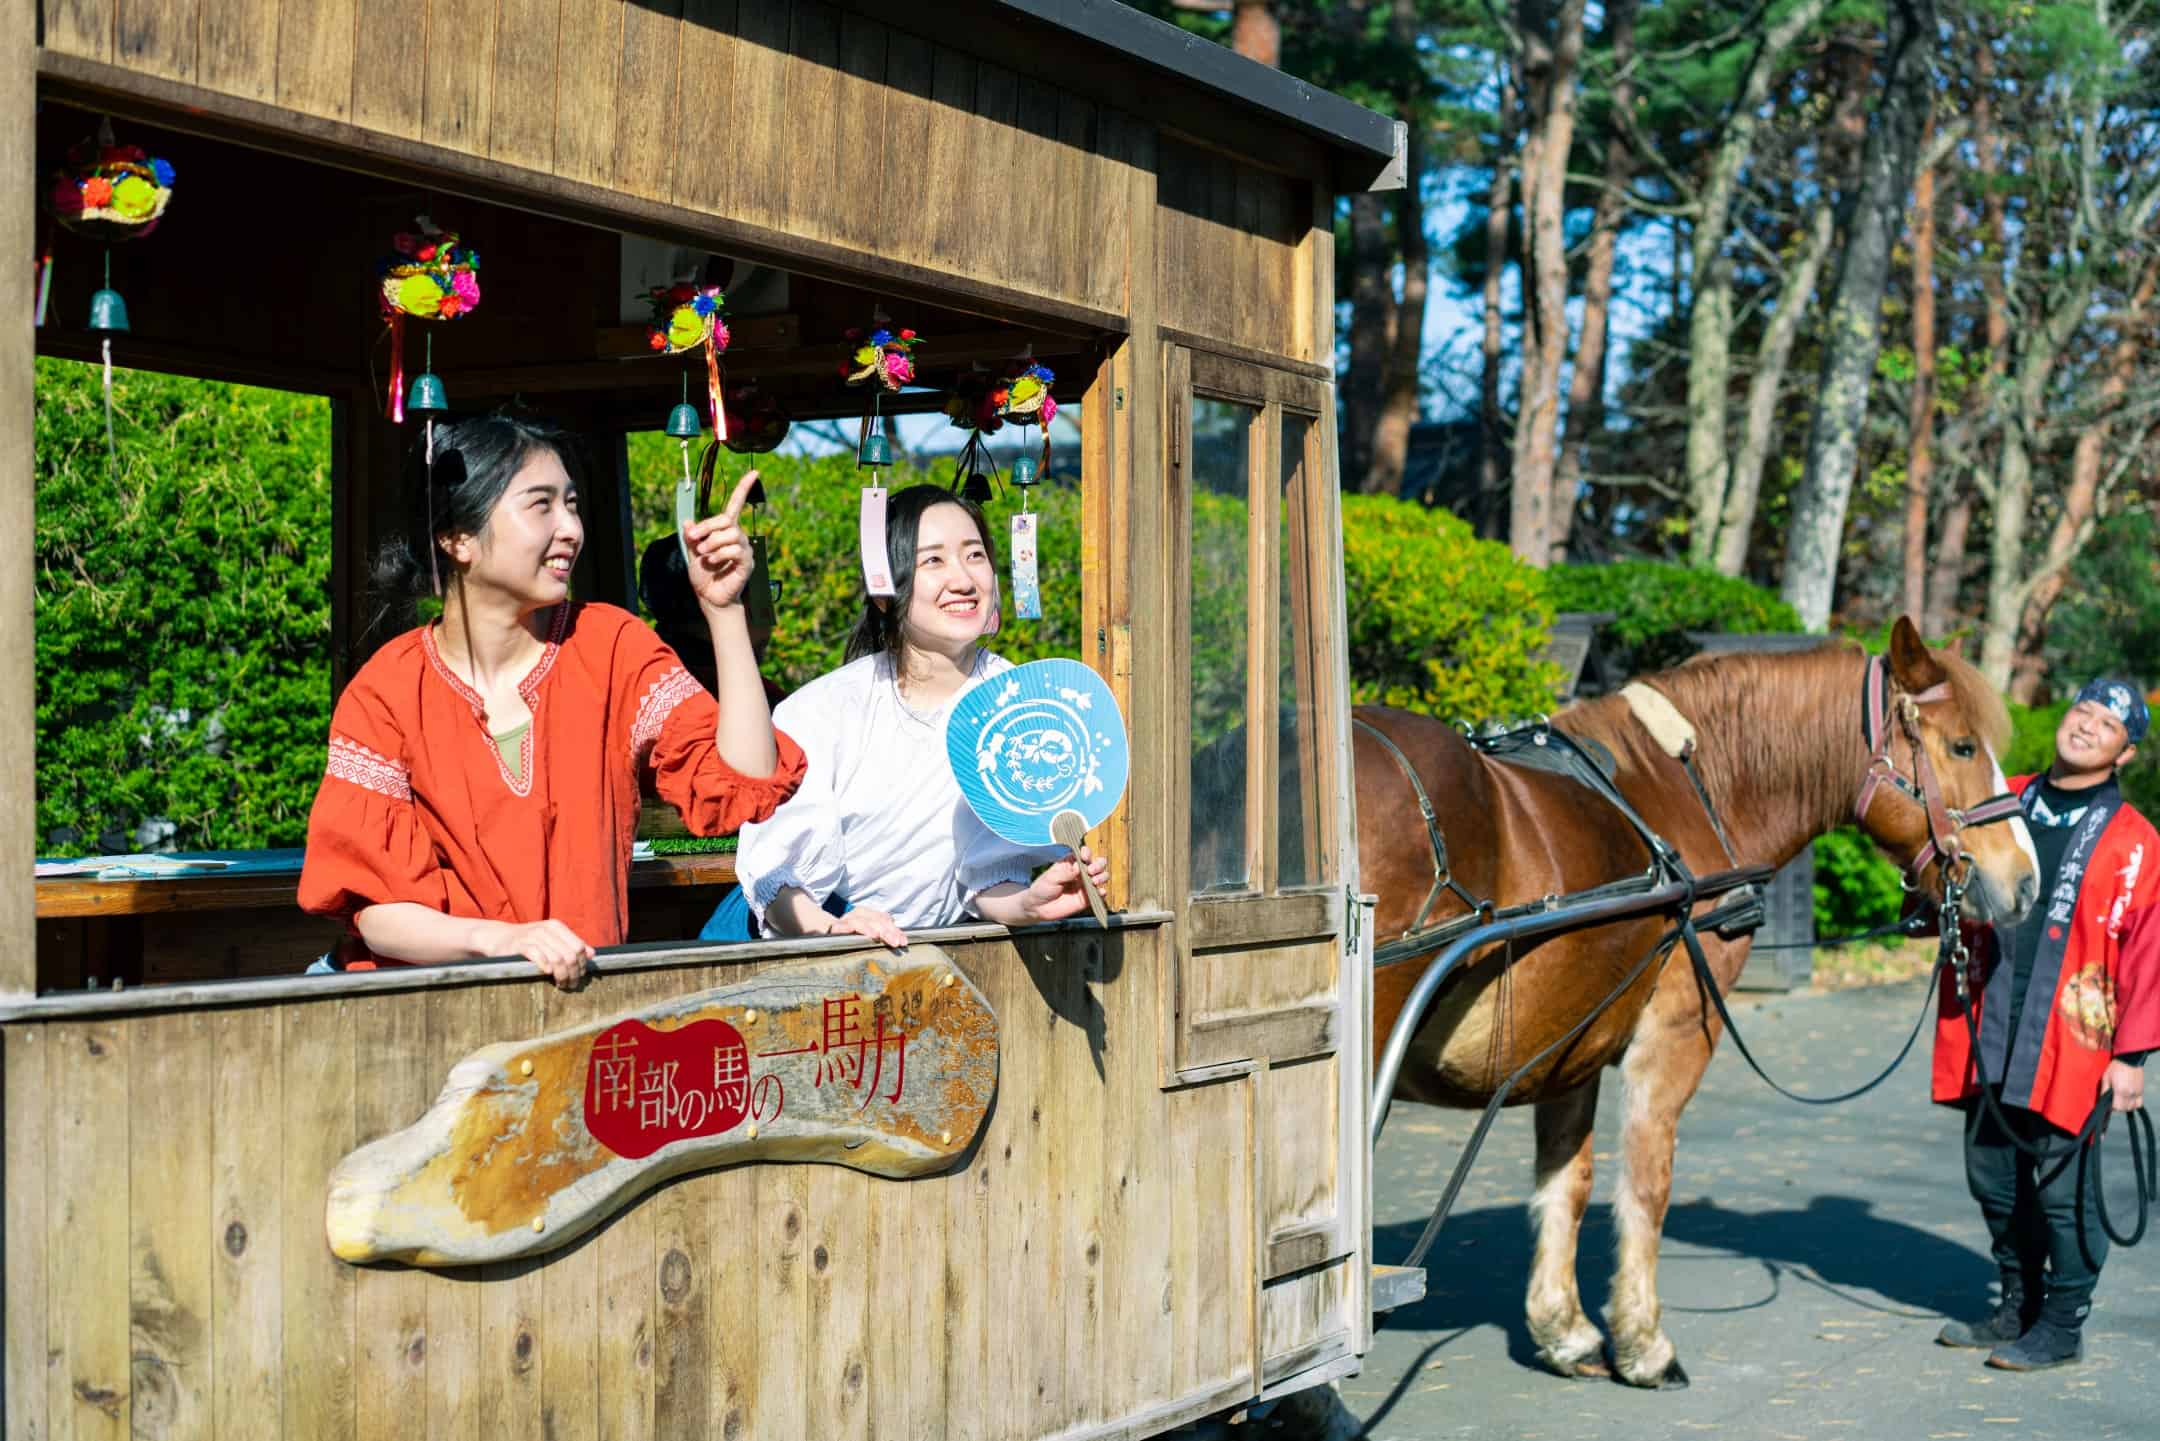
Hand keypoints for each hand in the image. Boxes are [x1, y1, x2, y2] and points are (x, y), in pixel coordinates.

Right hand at [481, 919, 593, 989]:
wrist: (499, 938)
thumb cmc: (529, 942)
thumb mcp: (552, 939)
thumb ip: (571, 944)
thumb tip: (592, 954)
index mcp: (557, 927)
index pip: (579, 947)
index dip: (582, 964)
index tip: (579, 976)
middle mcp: (546, 929)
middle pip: (570, 955)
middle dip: (573, 973)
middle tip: (570, 985)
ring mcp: (533, 936)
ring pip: (557, 959)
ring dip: (562, 975)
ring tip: (561, 984)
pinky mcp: (520, 945)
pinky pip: (539, 957)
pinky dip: (546, 967)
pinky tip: (547, 974)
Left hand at [683, 468, 761, 612]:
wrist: (710, 597)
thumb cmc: (704, 575)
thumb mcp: (692, 553)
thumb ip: (692, 537)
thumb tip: (687, 522)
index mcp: (725, 530)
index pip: (736, 505)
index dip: (744, 489)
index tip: (754, 473)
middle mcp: (737, 536)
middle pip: (726, 519)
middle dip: (706, 527)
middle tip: (694, 539)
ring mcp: (744, 549)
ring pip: (730, 534)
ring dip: (712, 543)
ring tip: (705, 556)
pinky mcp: (746, 563)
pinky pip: (735, 550)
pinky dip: (720, 555)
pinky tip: (714, 562)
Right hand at [829, 907, 907, 950]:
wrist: (823, 931)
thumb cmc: (851, 936)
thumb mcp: (868, 933)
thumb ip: (883, 934)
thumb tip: (900, 940)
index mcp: (867, 914)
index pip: (884, 919)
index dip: (895, 929)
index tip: (903, 942)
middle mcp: (857, 914)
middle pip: (875, 920)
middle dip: (887, 931)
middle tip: (895, 942)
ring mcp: (846, 920)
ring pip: (860, 921)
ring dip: (869, 928)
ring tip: (877, 936)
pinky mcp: (834, 927)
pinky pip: (843, 926)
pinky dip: (850, 928)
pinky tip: (856, 932)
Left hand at [1018, 845, 1109, 924]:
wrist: (1038, 907)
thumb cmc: (1042, 888)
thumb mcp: (1051, 877)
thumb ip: (1067, 873)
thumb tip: (1080, 868)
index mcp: (1071, 862)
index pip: (1084, 853)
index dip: (1087, 853)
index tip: (1084, 857)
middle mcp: (1081, 872)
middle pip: (1097, 863)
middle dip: (1098, 865)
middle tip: (1090, 870)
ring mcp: (1085, 885)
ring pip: (1101, 877)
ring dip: (1102, 877)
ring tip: (1094, 881)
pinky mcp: (1087, 898)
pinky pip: (1099, 894)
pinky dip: (1102, 892)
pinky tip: (1099, 892)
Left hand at [2104, 1057, 2145, 1112]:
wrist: (2129, 1059)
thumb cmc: (2115, 1067)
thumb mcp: (2106, 1077)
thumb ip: (2104, 1090)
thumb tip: (2102, 1100)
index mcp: (2120, 1091)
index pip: (2117, 1107)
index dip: (2111, 1107)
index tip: (2109, 1102)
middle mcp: (2130, 1094)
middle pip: (2124, 1109)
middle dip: (2118, 1107)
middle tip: (2114, 1100)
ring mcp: (2137, 1093)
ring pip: (2132, 1107)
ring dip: (2126, 1106)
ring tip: (2121, 1099)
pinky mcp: (2141, 1091)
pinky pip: (2139, 1103)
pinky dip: (2134, 1104)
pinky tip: (2128, 1099)